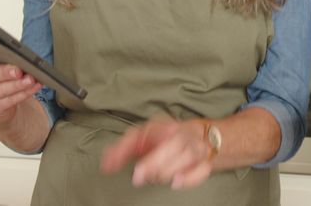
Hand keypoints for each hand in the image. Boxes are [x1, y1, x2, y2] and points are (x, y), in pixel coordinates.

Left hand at [101, 117, 215, 189]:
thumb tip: (105, 165)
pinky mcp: (205, 162)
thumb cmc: (166, 139)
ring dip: (170, 170)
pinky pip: (201, 170)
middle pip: (173, 146)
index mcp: (163, 126)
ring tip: (156, 178)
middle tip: (139, 176)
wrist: (201, 136)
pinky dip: (190, 177)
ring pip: (187, 156)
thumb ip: (122, 150)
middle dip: (155, 163)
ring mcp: (196, 148)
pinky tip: (176, 183)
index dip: (136, 150)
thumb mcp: (142, 139)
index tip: (128, 168)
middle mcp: (181, 134)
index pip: (149, 133)